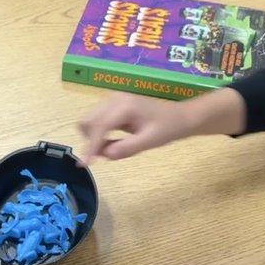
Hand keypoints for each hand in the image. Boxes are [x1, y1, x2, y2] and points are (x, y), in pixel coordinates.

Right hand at [78, 94, 193, 164]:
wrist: (179, 117)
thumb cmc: (167, 128)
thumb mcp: (150, 141)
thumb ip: (126, 148)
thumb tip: (104, 155)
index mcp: (124, 106)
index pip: (99, 127)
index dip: (91, 146)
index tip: (84, 164)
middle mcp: (114, 100)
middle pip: (88, 122)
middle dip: (91, 141)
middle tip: (102, 157)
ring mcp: (112, 101)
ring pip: (89, 121)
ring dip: (93, 138)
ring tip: (111, 149)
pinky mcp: (112, 106)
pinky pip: (97, 121)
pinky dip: (98, 134)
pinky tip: (111, 142)